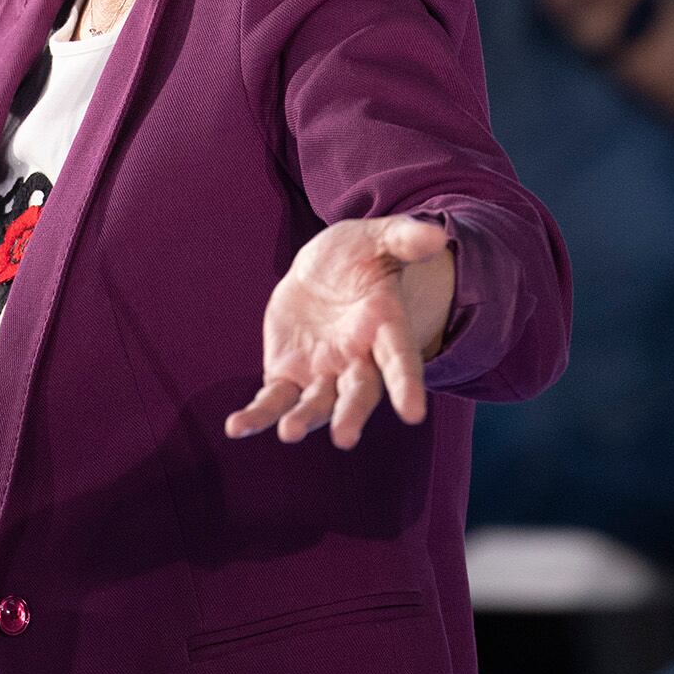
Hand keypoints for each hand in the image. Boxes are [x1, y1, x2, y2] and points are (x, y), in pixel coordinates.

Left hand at [225, 214, 454, 448]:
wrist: (323, 271)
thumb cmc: (359, 255)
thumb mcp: (378, 238)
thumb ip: (404, 238)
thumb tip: (435, 235)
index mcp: (386, 328)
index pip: (400, 359)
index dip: (407, 386)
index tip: (413, 414)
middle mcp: (357, 361)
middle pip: (358, 393)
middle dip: (351, 415)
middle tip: (345, 438)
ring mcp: (321, 373)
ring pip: (315, 403)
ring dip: (303, 419)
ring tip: (289, 433)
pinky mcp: (287, 374)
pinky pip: (272, 399)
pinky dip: (257, 415)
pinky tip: (237, 427)